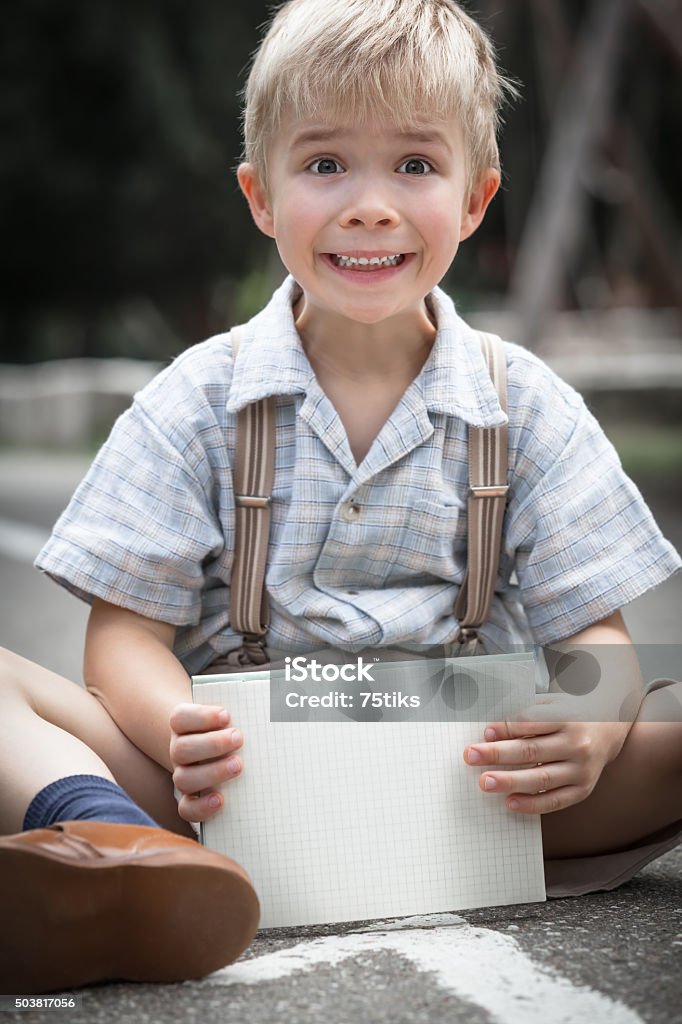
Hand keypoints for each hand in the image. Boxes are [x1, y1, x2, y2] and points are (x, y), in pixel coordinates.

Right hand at [169, 703, 243, 822]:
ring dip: (212, 772)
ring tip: (238, 765)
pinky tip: (220, 800)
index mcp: (184, 726)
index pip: (180, 718)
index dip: (201, 716)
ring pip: (184, 778)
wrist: (216, 752)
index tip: (227, 715)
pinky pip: (186, 809)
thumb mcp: (234, 713)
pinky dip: (201, 807)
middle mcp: (179, 751)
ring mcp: (184, 776)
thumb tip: (281, 694)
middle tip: (239, 738)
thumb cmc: (229, 727)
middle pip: (182, 748)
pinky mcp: (190, 800)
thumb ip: (245, 707)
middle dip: (212, 744)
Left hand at [463, 702, 631, 814]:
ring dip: (510, 782)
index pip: (532, 723)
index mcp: (567, 717)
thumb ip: (527, 712)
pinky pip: (555, 801)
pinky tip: (510, 802)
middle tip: (472, 756)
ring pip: (541, 778)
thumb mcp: (554, 704)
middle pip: (532, 751)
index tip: (485, 733)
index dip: (507, 728)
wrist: (611, 731)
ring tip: (485, 782)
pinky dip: (532, 804)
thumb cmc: (572, 715)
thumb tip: (491, 728)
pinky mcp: (583, 790)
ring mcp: (581, 770)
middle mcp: (576, 744)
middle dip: (498, 754)